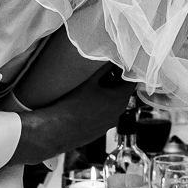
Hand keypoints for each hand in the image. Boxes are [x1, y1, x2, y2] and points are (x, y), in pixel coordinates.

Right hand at [10, 64, 134, 164]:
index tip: (117, 62)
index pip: (132, 80)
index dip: (125, 69)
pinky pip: (105, 114)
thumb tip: (112, 56)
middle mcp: (118, 113)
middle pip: (122, 91)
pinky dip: (101, 106)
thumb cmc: (72, 105)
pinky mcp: (100, 130)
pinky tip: (87, 101)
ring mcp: (109, 124)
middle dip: (115, 80)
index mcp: (120, 99)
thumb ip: (104, 67)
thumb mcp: (89, 81)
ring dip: (107, 93)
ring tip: (93, 85)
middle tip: (103, 71)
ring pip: (114, 103)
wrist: (55, 131)